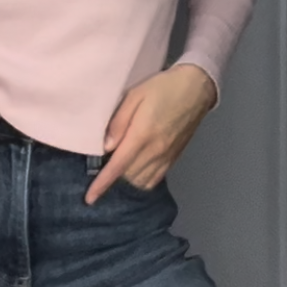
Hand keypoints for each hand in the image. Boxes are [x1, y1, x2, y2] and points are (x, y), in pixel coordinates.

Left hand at [85, 64, 216, 205]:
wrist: (196, 88)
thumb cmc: (163, 88)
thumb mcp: (134, 95)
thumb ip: (118, 121)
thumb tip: (106, 147)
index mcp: (142, 135)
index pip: (118, 167)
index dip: (102, 184)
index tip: (90, 198)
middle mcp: (155, 151)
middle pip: (128, 177)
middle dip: (112, 177)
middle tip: (102, 165)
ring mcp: (166, 157)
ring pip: (141, 181)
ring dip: (127, 180)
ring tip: (118, 168)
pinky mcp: (174, 158)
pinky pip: (155, 179)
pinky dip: (142, 180)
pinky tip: (135, 170)